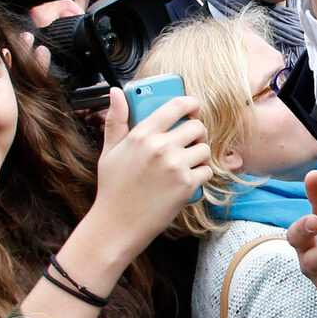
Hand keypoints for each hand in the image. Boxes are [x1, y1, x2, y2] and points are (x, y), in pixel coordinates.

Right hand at [88, 87, 211, 257]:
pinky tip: (186, 180)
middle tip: (189, 142)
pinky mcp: (187, 184)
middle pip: (197, 126)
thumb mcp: (109, 151)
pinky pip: (207, 170)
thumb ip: (116, 120)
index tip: (193, 108)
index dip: (190, 103)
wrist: (117, 224)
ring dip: (200, 155)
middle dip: (197, 133)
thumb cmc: (113, 188)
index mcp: (142, 134)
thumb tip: (115, 92)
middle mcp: (160, 147)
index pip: (176, 105)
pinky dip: (200, 175)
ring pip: (205, 148)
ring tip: (186, 163)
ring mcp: (175, 166)